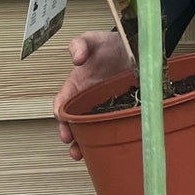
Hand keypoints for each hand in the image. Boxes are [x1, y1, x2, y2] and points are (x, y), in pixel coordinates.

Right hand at [54, 31, 132, 160]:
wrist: (134, 45)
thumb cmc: (108, 44)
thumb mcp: (92, 40)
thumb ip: (80, 45)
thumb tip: (76, 58)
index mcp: (76, 86)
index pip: (62, 103)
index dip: (60, 114)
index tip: (62, 120)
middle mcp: (87, 101)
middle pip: (73, 123)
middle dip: (70, 136)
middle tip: (72, 146)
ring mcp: (103, 108)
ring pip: (89, 131)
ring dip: (83, 144)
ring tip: (82, 154)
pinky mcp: (119, 111)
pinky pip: (111, 128)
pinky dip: (107, 139)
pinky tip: (108, 147)